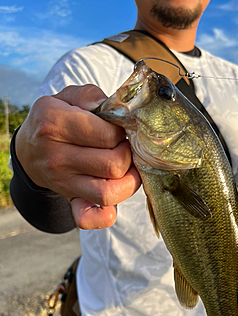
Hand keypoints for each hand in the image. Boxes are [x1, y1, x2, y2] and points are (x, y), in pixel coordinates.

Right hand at [16, 84, 140, 228]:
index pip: (109, 135)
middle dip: (128, 155)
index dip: (123, 132)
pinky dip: (105, 215)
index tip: (119, 130)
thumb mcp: (68, 97)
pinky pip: (89, 218)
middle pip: (114, 165)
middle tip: (123, 149)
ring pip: (109, 193)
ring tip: (125, 169)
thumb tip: (118, 111)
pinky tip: (112, 202)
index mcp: (54, 123)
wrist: (31, 149)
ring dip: (127, 182)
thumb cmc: (57, 120)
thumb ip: (93, 97)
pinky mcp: (68, 200)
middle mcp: (56, 156)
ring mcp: (62, 182)